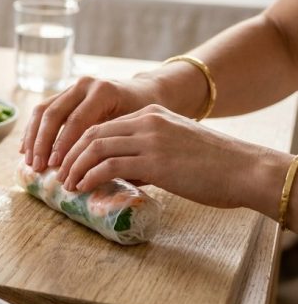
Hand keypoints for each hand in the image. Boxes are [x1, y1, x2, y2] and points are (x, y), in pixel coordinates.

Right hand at [20, 76, 163, 171]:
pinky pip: (42, 111)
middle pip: (54, 113)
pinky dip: (32, 131)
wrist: (145, 92)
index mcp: (103, 92)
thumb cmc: (144, 115)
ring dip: (33, 138)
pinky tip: (26, 150)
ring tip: (29, 162)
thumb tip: (94, 174)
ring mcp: (72, 87)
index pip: (76, 120)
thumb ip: (113, 143)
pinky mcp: (64, 94)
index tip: (55, 166)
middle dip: (43, 143)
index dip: (62, 144)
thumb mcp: (135, 128)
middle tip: (38, 167)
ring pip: (42, 110)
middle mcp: (85, 85)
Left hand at [54, 104, 287, 215]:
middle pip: (91, 133)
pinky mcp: (154, 161)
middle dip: (69, 154)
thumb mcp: (175, 148)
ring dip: (75, 167)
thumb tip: (124, 174)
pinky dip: (89, 177)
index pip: (101, 125)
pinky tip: (82, 188)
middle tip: (58, 174)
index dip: (78, 144)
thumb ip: (147, 155)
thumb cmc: (215, 166)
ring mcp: (150, 139)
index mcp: (151, 115)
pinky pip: (109, 166)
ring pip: (95, 148)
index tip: (66, 162)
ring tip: (67, 184)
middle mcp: (147, 122)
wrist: (245, 169)